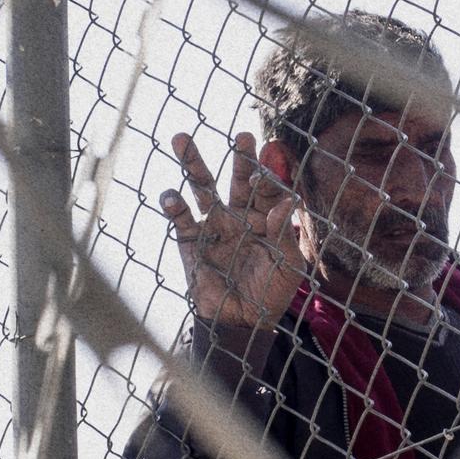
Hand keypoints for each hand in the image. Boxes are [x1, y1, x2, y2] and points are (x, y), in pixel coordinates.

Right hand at [161, 129, 308, 327]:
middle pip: (237, 179)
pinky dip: (174, 206)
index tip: (264, 170)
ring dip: (192, 163)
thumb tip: (288, 199)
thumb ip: (285, 234)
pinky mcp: (190, 241)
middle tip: (243, 134)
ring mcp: (213, 225)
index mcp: (265, 218)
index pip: (268, 189)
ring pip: (201, 187)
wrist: (241, 323)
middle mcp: (238, 214)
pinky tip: (171, 195)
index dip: (268, 177)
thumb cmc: (270, 294)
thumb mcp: (288, 267)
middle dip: (239, 157)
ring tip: (181, 137)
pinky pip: (180, 219)